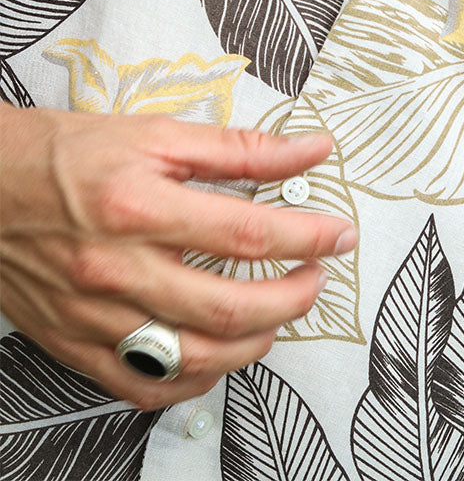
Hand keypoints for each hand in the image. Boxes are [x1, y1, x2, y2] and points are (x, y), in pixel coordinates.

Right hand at [0, 105, 355, 408]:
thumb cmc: (68, 154)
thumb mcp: (155, 133)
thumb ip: (239, 148)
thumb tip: (312, 149)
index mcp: (139, 206)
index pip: (246, 235)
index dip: (306, 238)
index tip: (338, 235)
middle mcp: (116, 269)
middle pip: (228, 308)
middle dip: (293, 297)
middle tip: (316, 277)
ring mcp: (94, 317)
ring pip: (194, 358)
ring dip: (255, 343)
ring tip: (278, 314)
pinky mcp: (76, 345)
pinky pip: (145, 387)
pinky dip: (196, 379)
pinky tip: (220, 352)